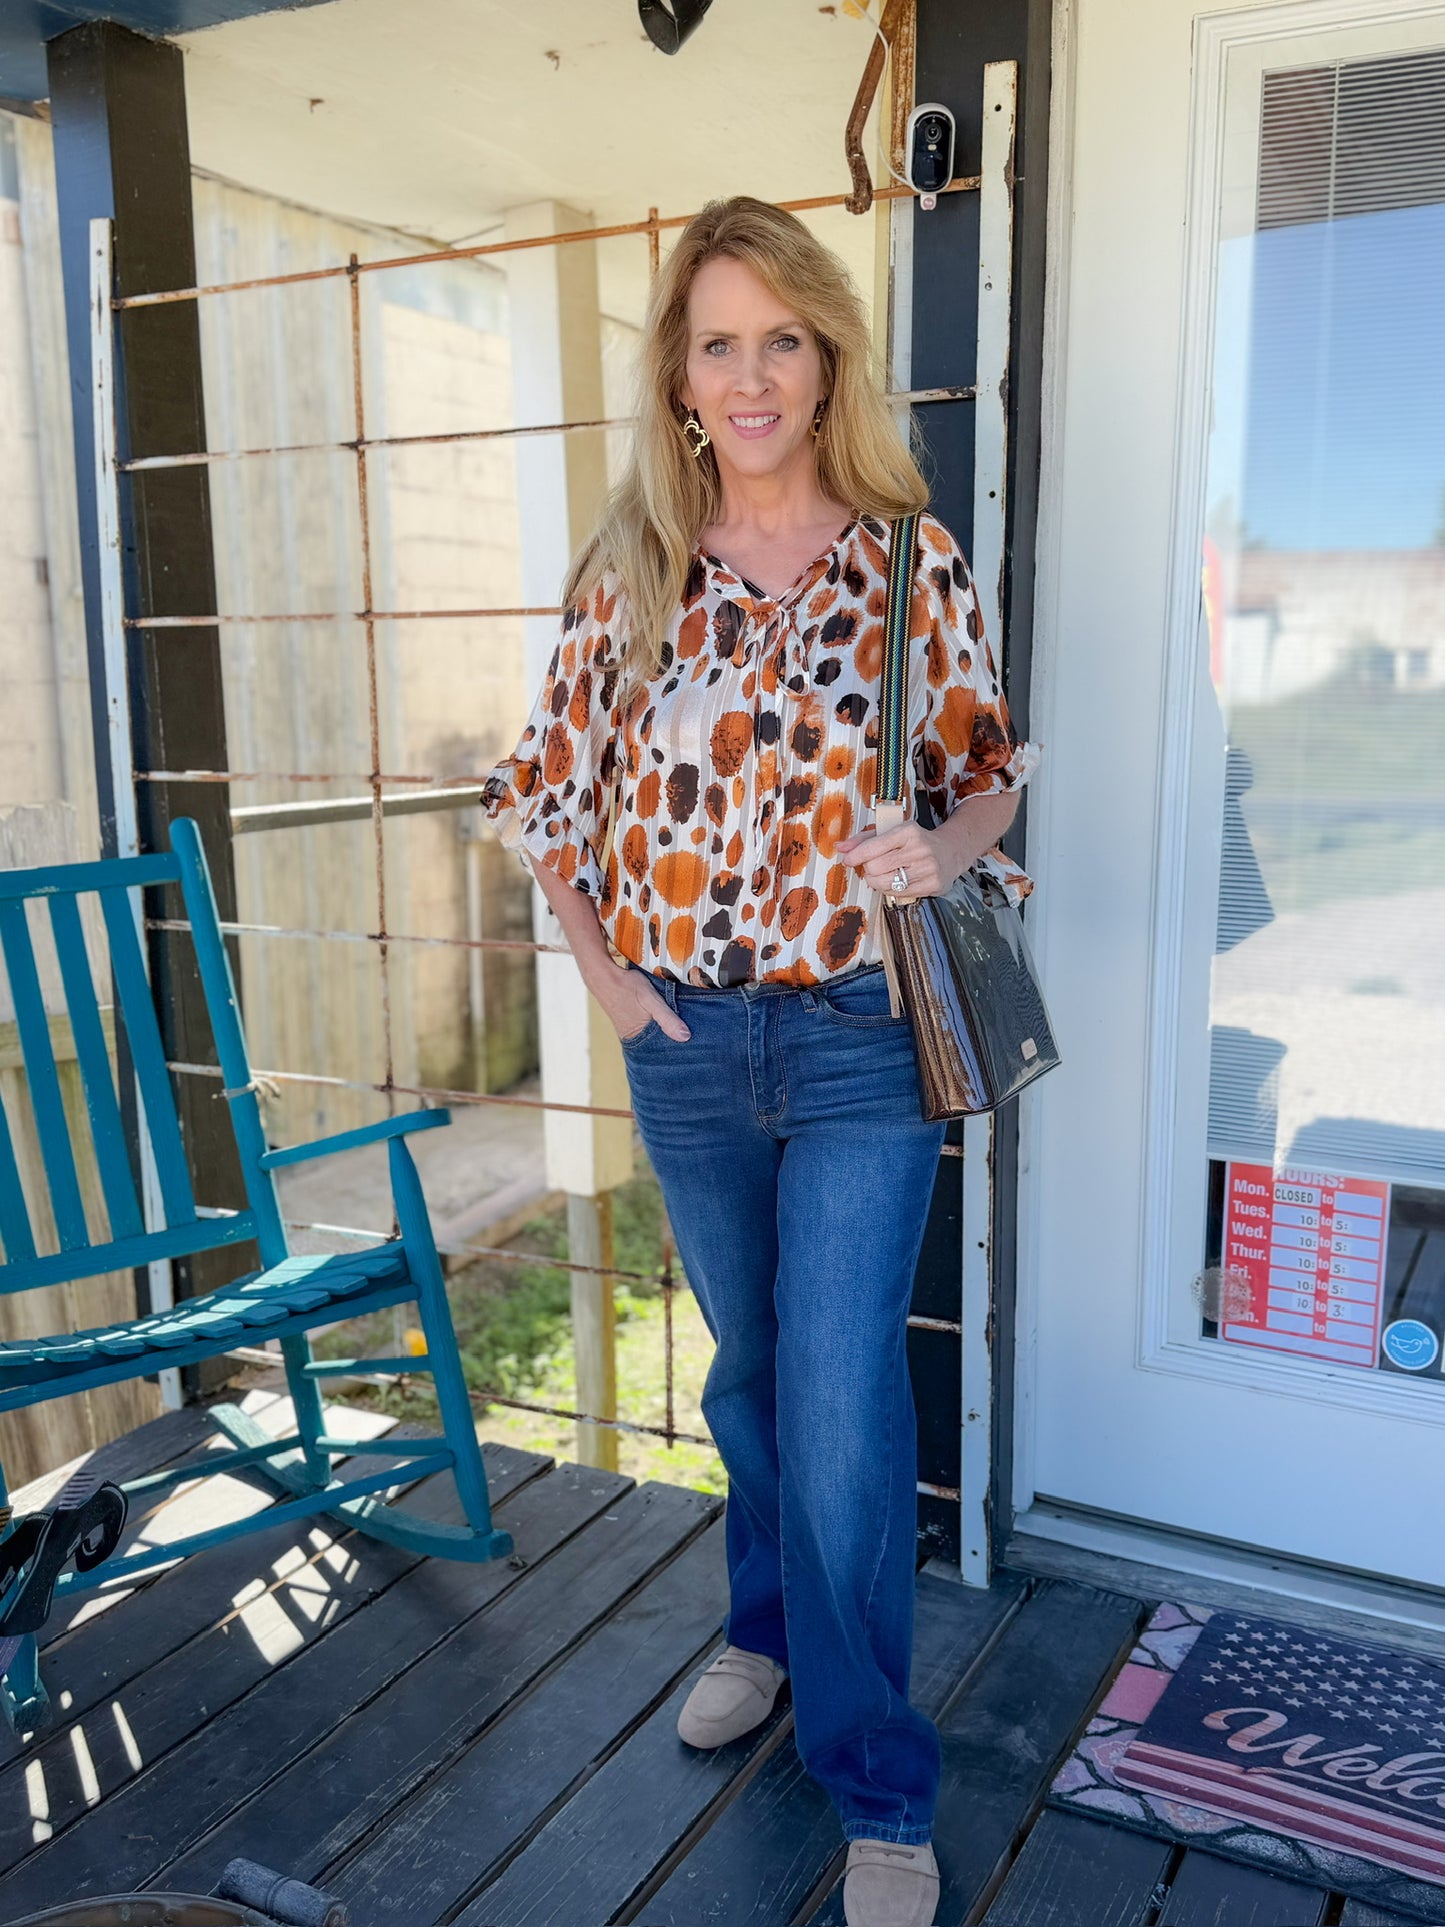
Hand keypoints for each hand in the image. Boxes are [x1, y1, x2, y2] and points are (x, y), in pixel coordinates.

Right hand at [588, 962, 691, 1042]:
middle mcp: (635, 1039)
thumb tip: (685, 1037)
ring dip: (667, 1034)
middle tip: (694, 1041)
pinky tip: (669, 1021)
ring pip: (655, 1037)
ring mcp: (631, 1032)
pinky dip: (658, 1027)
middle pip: (660, 1045)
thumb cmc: (627, 986)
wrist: (603, 977)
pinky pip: (648, 1030)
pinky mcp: (630, 1023)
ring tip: (685, 1030)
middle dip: (674, 1043)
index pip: (664, 1051)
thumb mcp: (650, 999)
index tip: (695, 1048)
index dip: (679, 1048)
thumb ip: (667, 1018)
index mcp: (640, 1038)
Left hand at [835, 820, 950, 899]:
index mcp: (908, 831)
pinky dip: (890, 889)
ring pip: (884, 883)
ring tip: (883, 874)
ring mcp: (927, 869)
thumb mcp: (892, 832)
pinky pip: (897, 894)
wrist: (950, 852)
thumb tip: (840, 847)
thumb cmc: (915, 841)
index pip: (873, 847)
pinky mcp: (931, 885)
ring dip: (876, 881)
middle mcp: (919, 849)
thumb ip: (865, 839)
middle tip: (872, 866)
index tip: (848, 860)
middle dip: (868, 869)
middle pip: (875, 868)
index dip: (855, 856)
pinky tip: (896, 880)